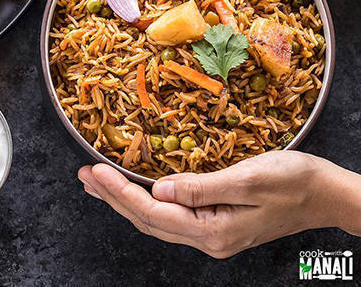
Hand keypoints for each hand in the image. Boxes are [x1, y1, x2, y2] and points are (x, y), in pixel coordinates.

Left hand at [78, 151, 360, 257]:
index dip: (119, 192)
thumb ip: (201, 187)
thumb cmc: (293, 181)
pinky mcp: (218, 224)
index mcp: (213, 230)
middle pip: (148, 221)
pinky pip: (173, 217)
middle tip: (85, 176)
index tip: (94, 171)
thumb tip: (157, 190)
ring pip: (158, 221)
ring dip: (126, 200)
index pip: (152, 213)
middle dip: (113, 197)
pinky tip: (139, 191)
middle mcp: (209, 238)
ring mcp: (214, 234)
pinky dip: (148, 202)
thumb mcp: (248, 178)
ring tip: (99, 183)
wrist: (323, 193)